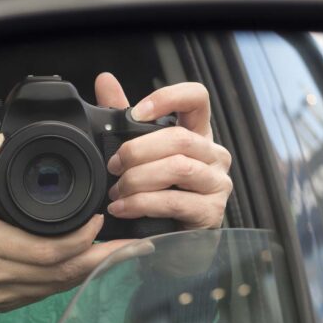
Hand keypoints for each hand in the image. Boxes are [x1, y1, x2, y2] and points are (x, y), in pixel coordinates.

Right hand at [0, 133, 149, 321]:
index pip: (47, 248)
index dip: (81, 238)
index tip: (100, 218)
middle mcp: (0, 273)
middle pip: (64, 270)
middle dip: (102, 256)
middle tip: (132, 240)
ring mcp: (6, 292)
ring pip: (61, 285)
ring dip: (94, 270)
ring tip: (124, 253)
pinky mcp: (8, 301)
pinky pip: (49, 293)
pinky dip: (73, 279)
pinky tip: (92, 266)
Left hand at [94, 73, 232, 229]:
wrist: (171, 242)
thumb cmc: (158, 193)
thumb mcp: (140, 154)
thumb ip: (123, 118)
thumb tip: (105, 80)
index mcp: (198, 134)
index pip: (197, 98)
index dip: (167, 98)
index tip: (136, 112)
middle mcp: (214, 155)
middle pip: (179, 138)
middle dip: (137, 151)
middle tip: (114, 166)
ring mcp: (217, 184)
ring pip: (177, 168)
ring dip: (138, 179)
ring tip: (117, 192)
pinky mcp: (212, 212)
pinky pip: (174, 201)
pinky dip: (141, 204)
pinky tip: (123, 208)